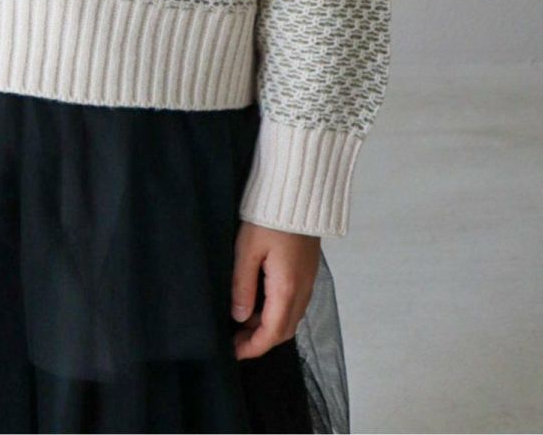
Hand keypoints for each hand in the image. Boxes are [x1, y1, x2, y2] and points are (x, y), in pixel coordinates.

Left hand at [231, 221, 320, 360]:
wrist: (299, 191)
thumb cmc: (269, 218)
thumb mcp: (247, 250)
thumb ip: (243, 286)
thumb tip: (239, 317)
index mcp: (287, 288)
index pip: (272, 332)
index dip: (253, 347)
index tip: (233, 352)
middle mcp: (303, 289)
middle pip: (285, 330)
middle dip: (261, 340)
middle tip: (236, 338)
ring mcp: (309, 279)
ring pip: (292, 316)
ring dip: (269, 325)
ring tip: (243, 319)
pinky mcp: (309, 269)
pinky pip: (296, 301)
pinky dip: (278, 310)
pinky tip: (260, 300)